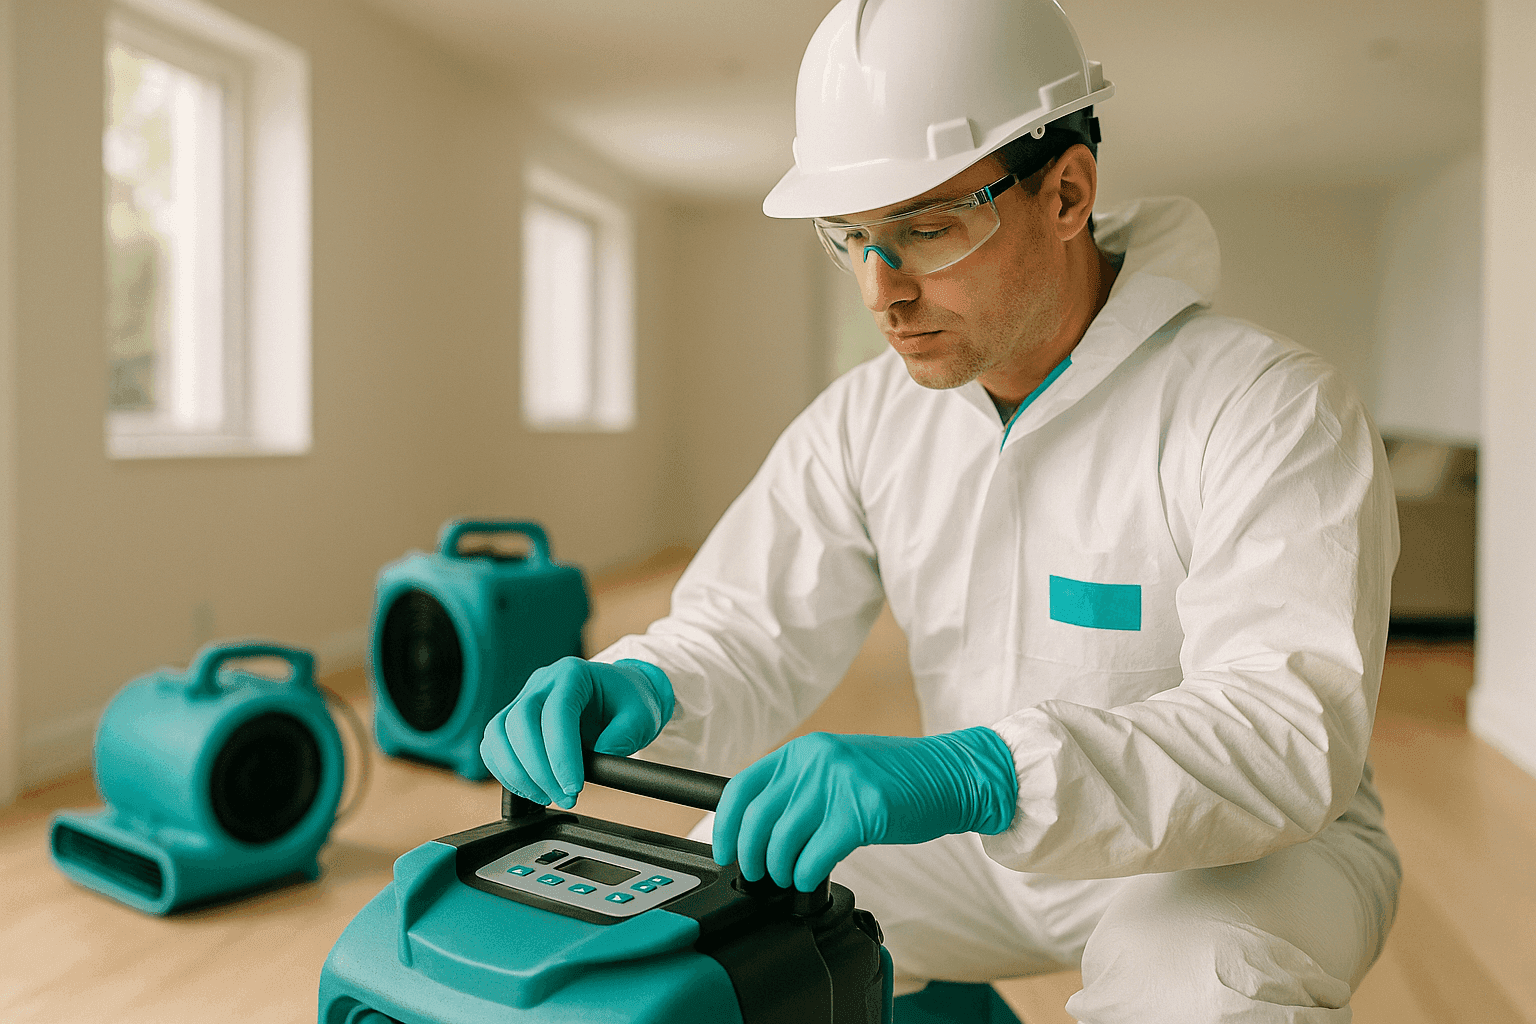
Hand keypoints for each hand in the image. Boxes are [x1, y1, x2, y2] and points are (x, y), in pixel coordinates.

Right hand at [480, 657, 673, 807]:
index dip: (561, 754)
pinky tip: (530, 789)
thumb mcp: (640, 718)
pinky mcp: (512, 718)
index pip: (557, 712)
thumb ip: (620, 740)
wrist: (621, 693)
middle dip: (538, 769)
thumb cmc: (629, 702)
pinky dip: (505, 771)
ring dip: (518, 773)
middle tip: (564, 797)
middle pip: (520, 722)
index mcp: (573, 673)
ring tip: (547, 796)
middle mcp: (542, 682)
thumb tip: (594, 766)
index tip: (574, 786)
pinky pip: (493, 745)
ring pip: (498, 733)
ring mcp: (523, 698)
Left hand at [712, 727, 1017, 891]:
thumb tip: (761, 832)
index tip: (726, 852)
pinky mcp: (863, 811)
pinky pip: (816, 856)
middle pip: (758, 818)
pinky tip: (813, 880)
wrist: (951, 774)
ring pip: (784, 840)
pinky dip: (807, 876)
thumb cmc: (897, 779)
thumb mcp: (838, 770)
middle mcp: (816, 761)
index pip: (743, 787)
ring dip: (781, 870)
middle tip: (758, 876)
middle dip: (751, 857)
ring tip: (790, 879)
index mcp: (804, 750)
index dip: (726, 826)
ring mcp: (840, 784)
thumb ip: (801, 790)